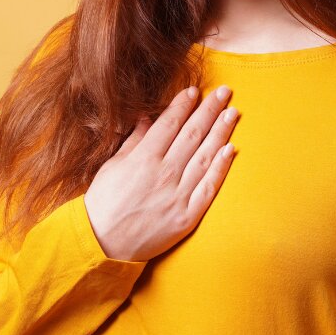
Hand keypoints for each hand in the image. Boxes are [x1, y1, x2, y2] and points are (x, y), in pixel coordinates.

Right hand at [83, 84, 238, 261]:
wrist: (102, 244)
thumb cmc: (103, 203)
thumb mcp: (112, 165)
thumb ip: (134, 140)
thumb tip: (148, 118)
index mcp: (144, 157)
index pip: (170, 123)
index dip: (184, 105)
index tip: (195, 91)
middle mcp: (164, 172)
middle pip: (193, 134)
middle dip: (210, 110)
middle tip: (224, 92)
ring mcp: (178, 195)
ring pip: (205, 156)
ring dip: (221, 132)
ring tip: (232, 113)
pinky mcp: (187, 216)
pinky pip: (208, 187)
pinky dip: (221, 168)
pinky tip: (230, 150)